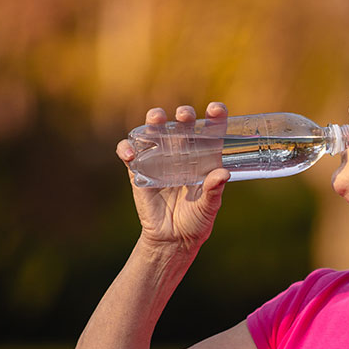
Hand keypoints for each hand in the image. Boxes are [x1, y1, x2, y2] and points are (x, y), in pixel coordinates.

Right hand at [116, 102, 230, 249]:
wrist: (173, 239)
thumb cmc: (196, 221)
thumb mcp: (209, 208)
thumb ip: (214, 191)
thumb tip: (222, 174)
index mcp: (205, 159)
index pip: (211, 132)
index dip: (215, 117)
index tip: (216, 109)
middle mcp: (183, 154)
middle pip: (183, 127)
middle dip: (184, 116)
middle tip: (184, 115)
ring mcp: (160, 160)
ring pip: (155, 132)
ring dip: (154, 121)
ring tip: (156, 118)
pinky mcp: (139, 170)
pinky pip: (130, 154)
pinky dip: (126, 148)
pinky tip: (130, 152)